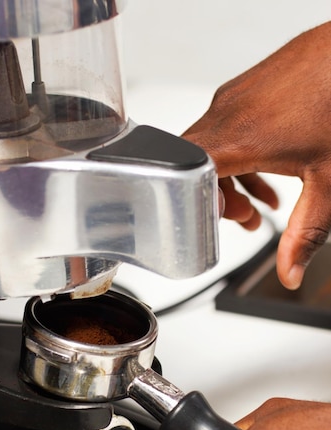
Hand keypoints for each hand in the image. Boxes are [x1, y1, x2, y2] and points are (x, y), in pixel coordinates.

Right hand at [183, 22, 330, 289]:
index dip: (188, 206)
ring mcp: (233, 97)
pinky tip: (269, 166)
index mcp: (237, 140)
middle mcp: (226, 114)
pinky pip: (225, 128)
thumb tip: (290, 272)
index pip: (182, 176)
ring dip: (230, 179)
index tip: (213, 224)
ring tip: (262, 201)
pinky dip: (239, 155)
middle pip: (194, 166)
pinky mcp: (244, 88)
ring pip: (211, 147)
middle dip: (217, 200)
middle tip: (246, 218)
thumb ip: (305, 233)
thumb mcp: (327, 182)